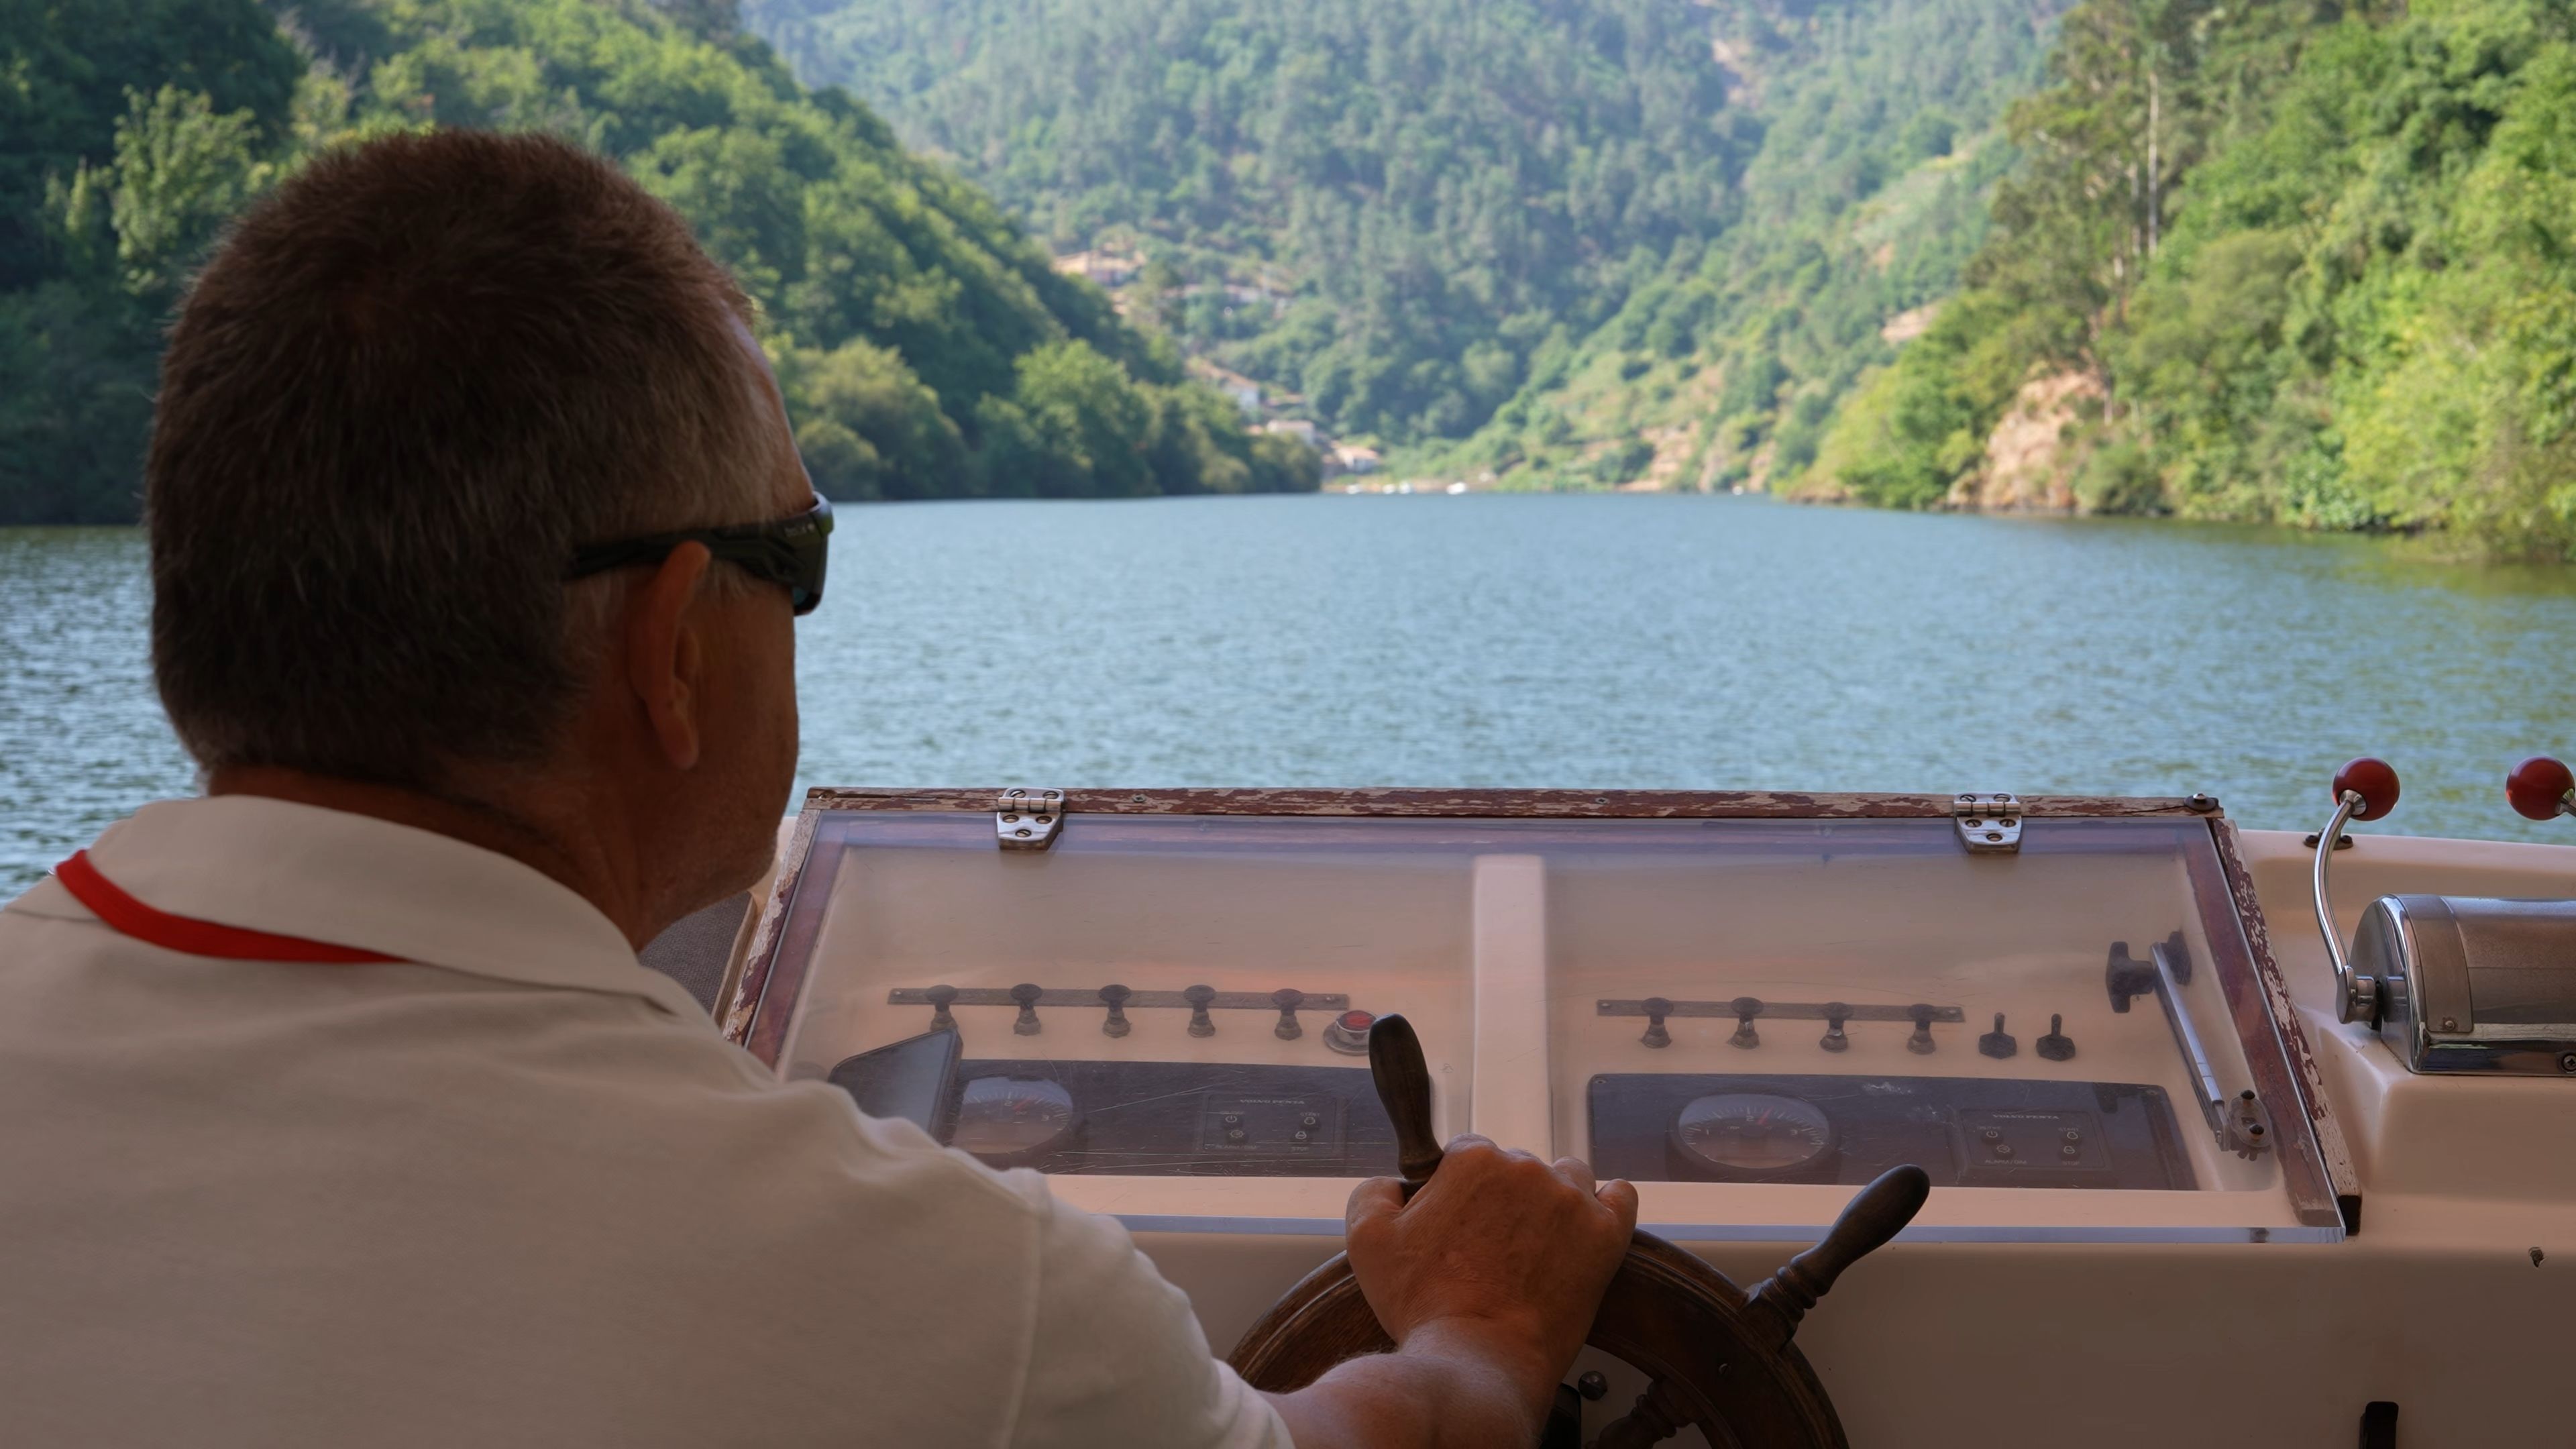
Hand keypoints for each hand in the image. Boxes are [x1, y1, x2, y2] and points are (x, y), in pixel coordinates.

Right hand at [1345, 1136, 1637, 1421]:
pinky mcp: (1606, 1236)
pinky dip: (1607, 1204)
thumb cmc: (1423, 1304)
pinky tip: (1590, 1223)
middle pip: (1517, 1166)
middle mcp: (1527, 1169)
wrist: (1476, 1359)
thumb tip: (1393, 1183)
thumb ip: (1373, 1191)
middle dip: (1503, 1198)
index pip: (1469, 1153)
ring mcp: (1572, 1201)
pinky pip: (1621, 1196)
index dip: (1459, 1187)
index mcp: (1473, 1160)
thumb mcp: (1367, 1241)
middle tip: (1488, 1245)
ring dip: (1552, 1198)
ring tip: (1535, 1241)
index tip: (1457, 1221)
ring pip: (1567, 1176)